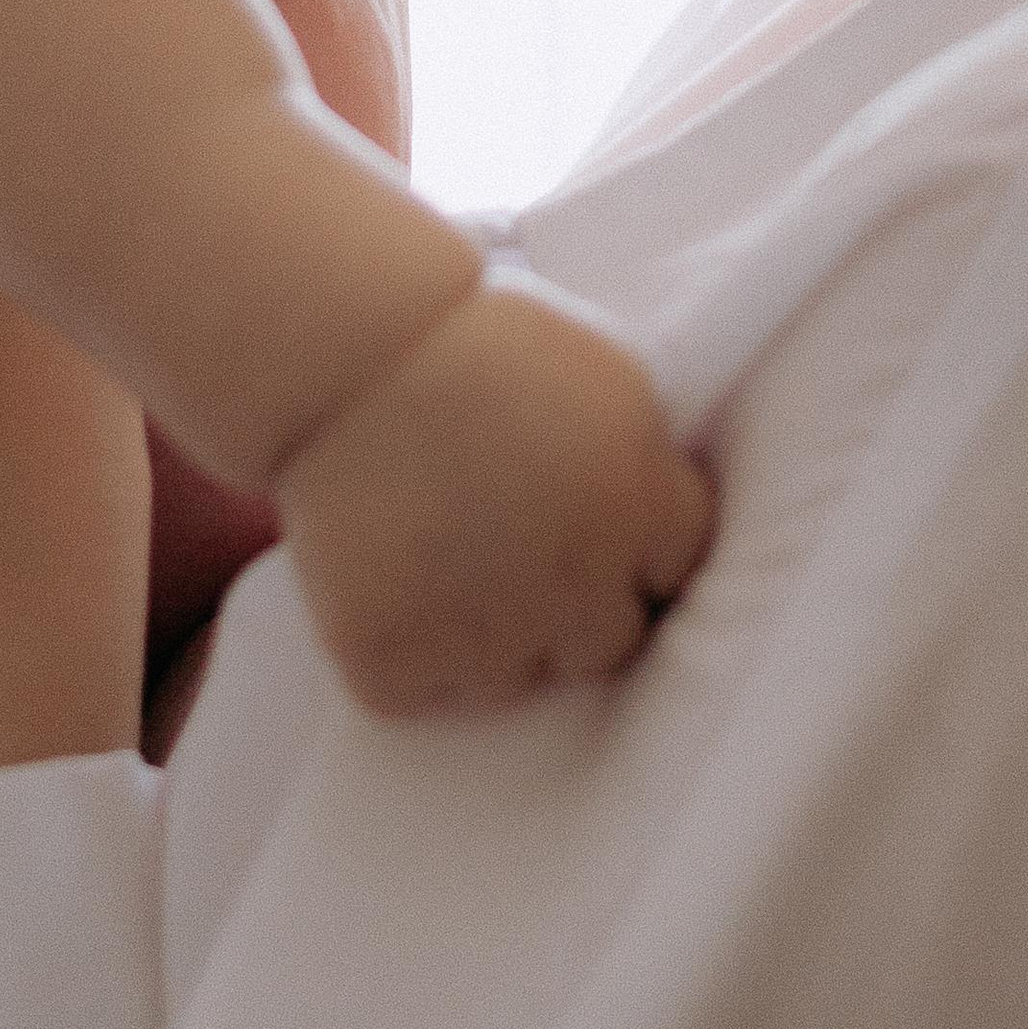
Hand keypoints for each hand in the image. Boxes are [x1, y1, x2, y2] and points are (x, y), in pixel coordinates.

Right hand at [273, 271, 716, 717]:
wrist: (347, 348)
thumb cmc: (475, 337)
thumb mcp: (602, 374)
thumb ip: (645, 462)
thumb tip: (664, 529)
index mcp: (638, 503)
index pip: (680, 570)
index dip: (640, 549)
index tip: (602, 530)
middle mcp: (576, 583)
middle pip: (610, 645)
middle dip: (578, 607)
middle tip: (519, 552)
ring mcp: (484, 634)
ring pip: (516, 681)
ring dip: (494, 639)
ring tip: (446, 559)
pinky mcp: (396, 663)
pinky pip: (421, 691)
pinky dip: (406, 652)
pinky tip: (392, 582)